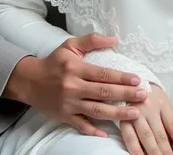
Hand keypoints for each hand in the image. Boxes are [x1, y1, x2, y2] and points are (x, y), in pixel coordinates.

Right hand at [5, 33, 147, 136]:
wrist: (30, 80)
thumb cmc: (53, 62)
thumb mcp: (70, 45)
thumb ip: (92, 40)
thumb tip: (114, 38)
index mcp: (75, 68)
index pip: (103, 74)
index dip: (121, 77)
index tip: (137, 80)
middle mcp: (72, 87)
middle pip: (103, 92)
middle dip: (125, 95)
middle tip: (143, 96)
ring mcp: (68, 104)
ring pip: (96, 111)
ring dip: (117, 114)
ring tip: (134, 114)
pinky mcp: (64, 116)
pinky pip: (81, 125)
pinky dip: (93, 130)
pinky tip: (107, 133)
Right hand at [120, 84, 172, 154]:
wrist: (131, 85)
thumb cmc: (152, 98)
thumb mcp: (164, 105)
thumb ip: (172, 124)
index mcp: (160, 103)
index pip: (172, 124)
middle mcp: (148, 108)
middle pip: (159, 133)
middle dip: (165, 150)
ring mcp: (134, 114)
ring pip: (145, 136)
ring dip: (153, 152)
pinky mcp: (123, 121)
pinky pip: (129, 138)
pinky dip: (136, 150)